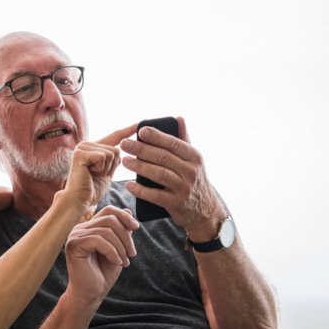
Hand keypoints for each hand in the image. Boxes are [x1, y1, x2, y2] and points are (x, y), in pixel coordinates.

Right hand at [62, 125, 136, 209]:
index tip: (139, 123)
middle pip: (116, 149)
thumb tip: (121, 151)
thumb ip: (113, 160)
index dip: (127, 131)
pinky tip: (90, 173)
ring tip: (93, 174)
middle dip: (112, 166)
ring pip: (111, 153)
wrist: (80, 200)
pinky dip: (101, 169)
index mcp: (93, 147)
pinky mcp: (81, 153)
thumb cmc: (93, 189)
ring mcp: (82, 147)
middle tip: (97, 175)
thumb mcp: (107, 172)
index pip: (114, 137)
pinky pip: (103, 157)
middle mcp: (86, 144)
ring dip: (106, 168)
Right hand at [64, 205, 138, 303]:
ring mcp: (75, 236)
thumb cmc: (103, 273)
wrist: (92, 293)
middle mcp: (80, 229)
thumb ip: (121, 231)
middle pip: (109, 219)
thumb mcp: (118, 249)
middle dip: (126, 236)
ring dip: (120, 247)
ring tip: (124, 262)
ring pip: (106, 230)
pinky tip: (116, 262)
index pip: (108, 210)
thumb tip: (127, 210)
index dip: (124, 217)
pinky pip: (98, 240)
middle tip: (132, 254)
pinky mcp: (73, 246)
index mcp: (89, 227)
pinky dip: (112, 252)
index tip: (136, 228)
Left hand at [120, 117, 223, 240]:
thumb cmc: (194, 180)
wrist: (204, 210)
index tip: (140, 131)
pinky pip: (155, 196)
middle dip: (142, 149)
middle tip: (125, 144)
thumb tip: (178, 118)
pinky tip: (129, 185)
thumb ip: (184, 140)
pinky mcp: (175, 204)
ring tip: (125, 161)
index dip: (157, 136)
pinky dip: (141, 190)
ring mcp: (183, 188)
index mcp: (194, 157)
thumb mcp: (193, 160)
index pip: (173, 143)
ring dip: (139, 167)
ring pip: (158, 174)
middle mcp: (190, 172)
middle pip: (163, 157)